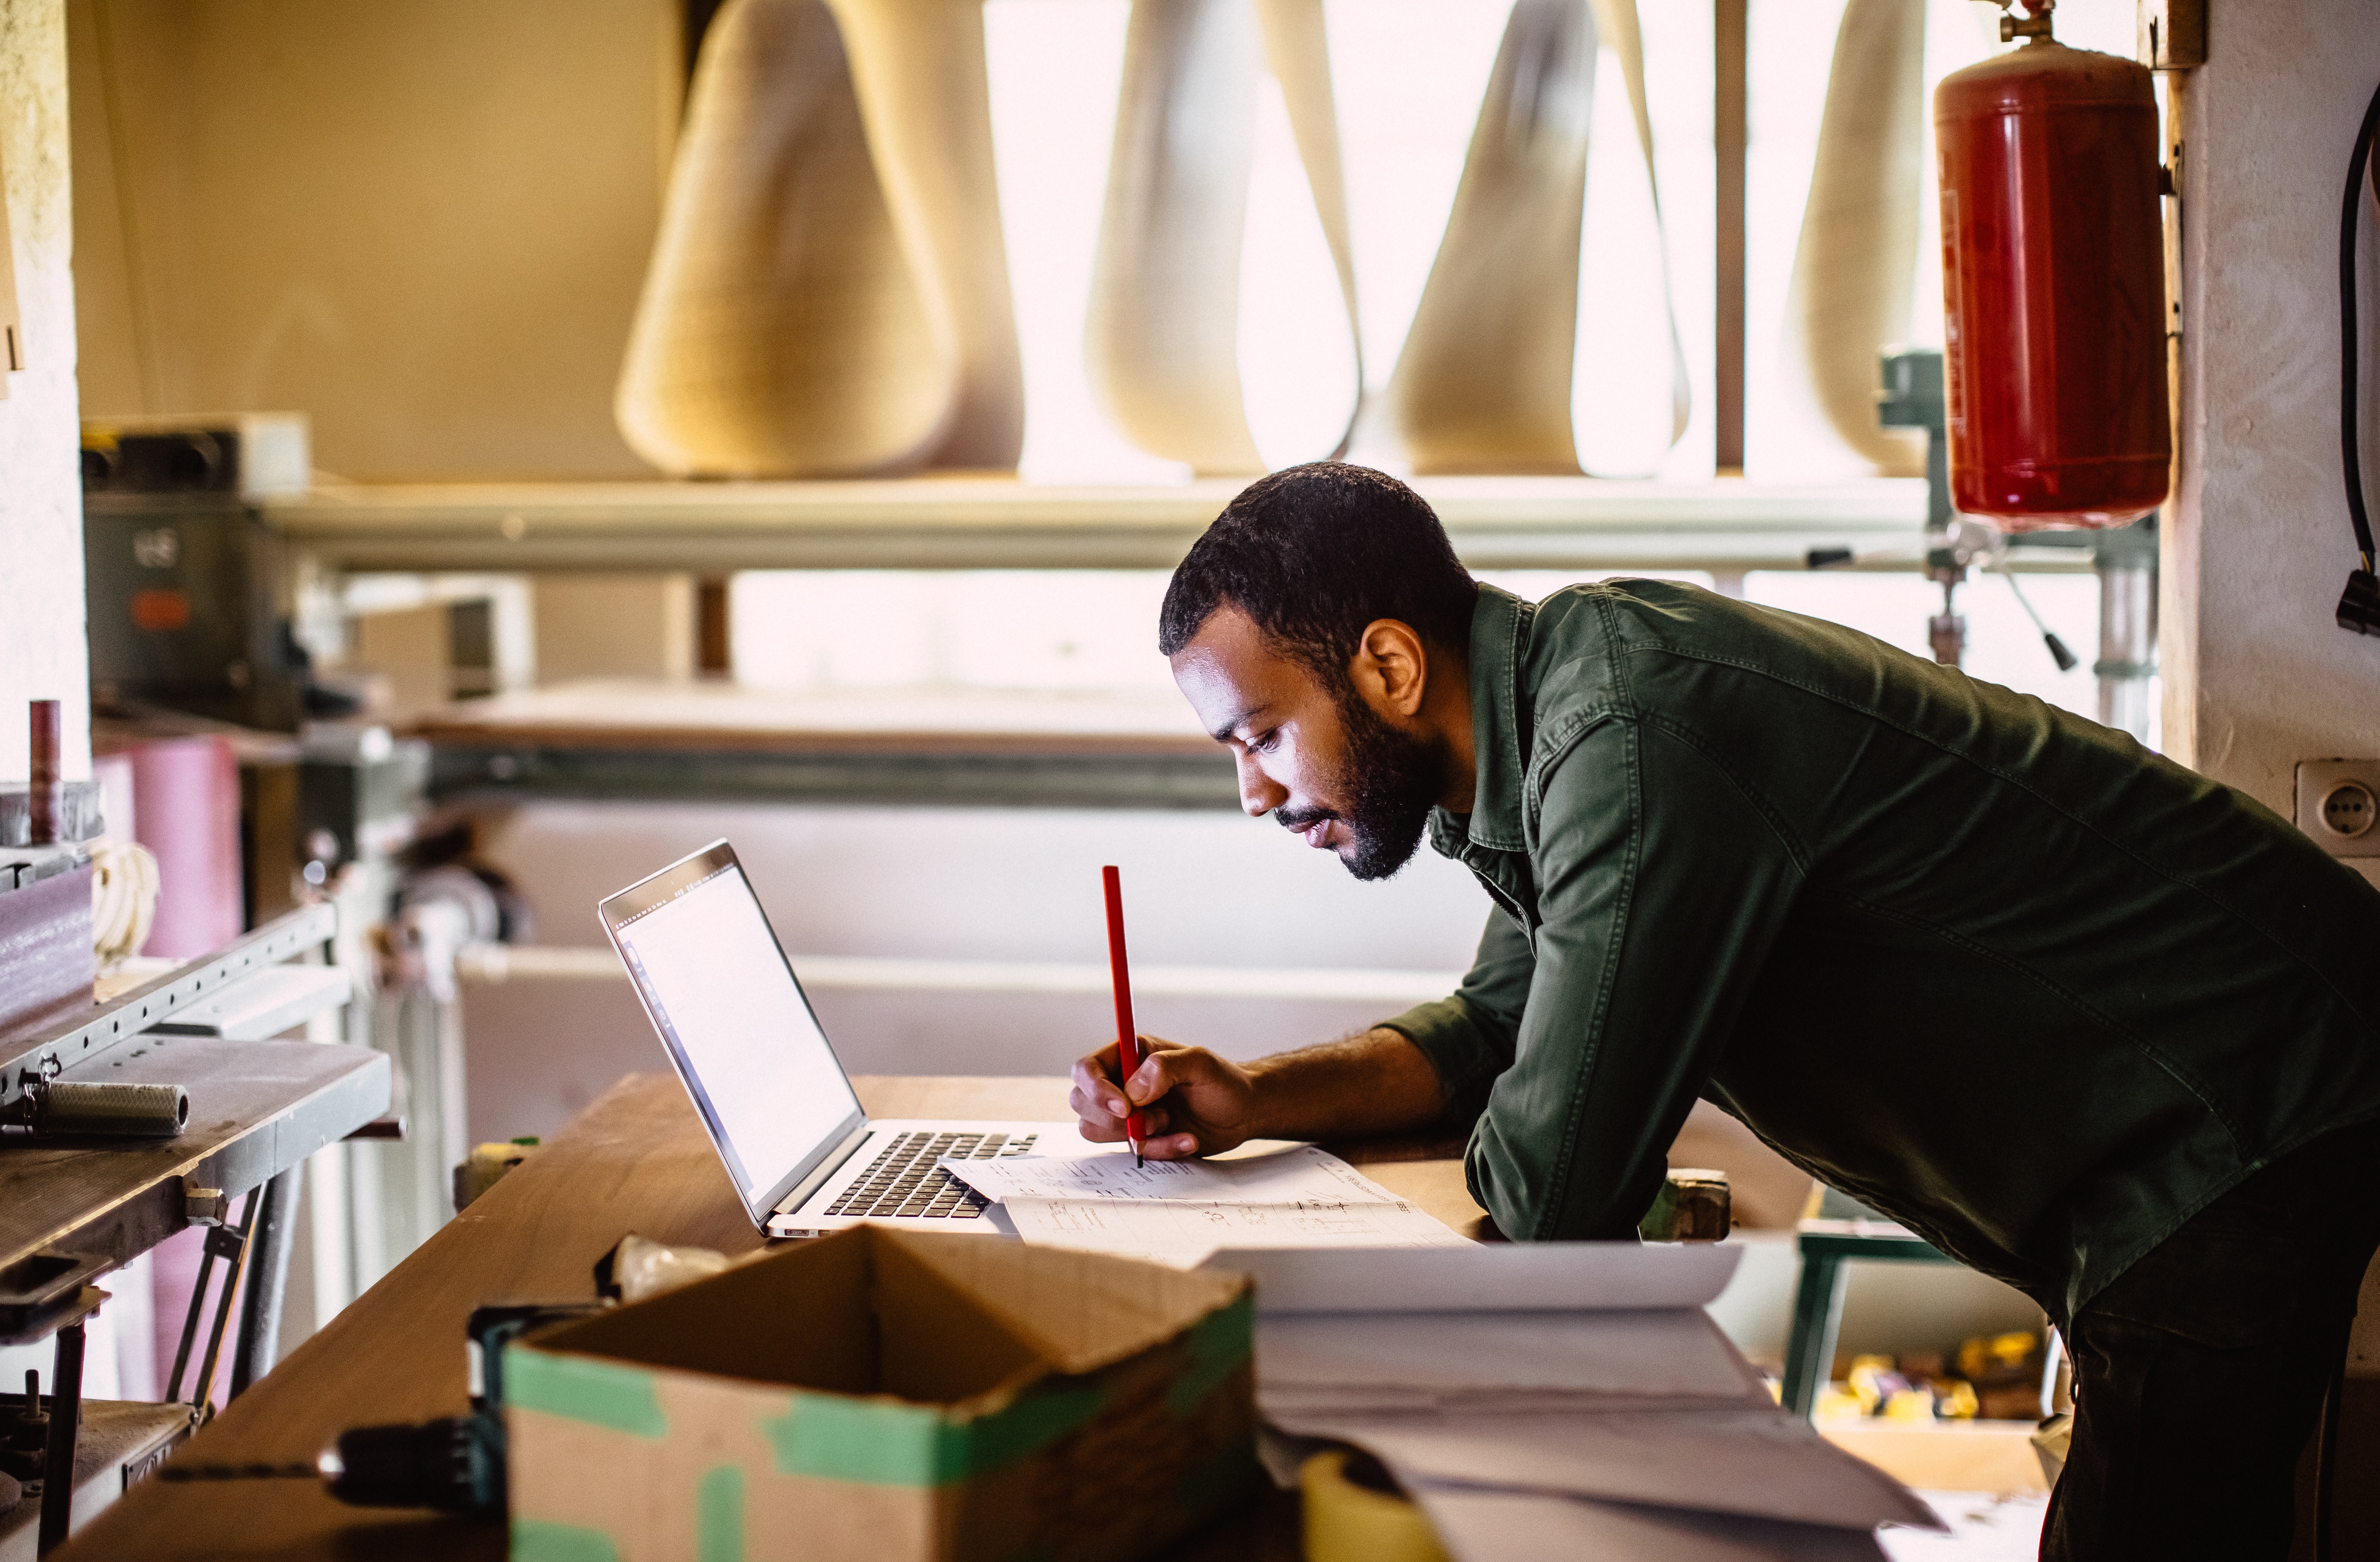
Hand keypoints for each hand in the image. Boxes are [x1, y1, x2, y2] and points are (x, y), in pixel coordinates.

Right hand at [1069, 1035, 1257, 1159]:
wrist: (1244, 1113)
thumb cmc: (1224, 1081)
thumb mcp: (1201, 1064)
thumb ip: (1165, 1067)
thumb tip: (1133, 1091)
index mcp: (1129, 1055)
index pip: (1086, 1069)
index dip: (1095, 1089)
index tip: (1124, 1107)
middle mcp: (1121, 1083)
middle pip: (1082, 1102)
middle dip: (1116, 1118)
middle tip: (1158, 1117)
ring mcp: (1127, 1113)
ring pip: (1097, 1130)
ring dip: (1137, 1136)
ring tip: (1172, 1125)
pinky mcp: (1139, 1138)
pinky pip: (1129, 1152)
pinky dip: (1158, 1151)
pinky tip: (1187, 1141)